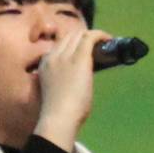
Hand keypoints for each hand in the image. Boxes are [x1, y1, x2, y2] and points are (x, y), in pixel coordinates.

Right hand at [31, 19, 99, 152]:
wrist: (58, 117)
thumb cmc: (58, 113)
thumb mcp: (54, 91)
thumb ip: (61, 81)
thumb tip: (78, 81)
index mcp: (45, 64)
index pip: (59, 45)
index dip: (73, 44)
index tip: (83, 49)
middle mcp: (53, 56)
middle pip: (70, 36)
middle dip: (84, 37)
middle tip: (97, 45)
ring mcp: (65, 56)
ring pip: (79, 35)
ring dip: (93, 36)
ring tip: (105, 42)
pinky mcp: (80, 59)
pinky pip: (90, 38)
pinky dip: (101, 35)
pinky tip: (109, 39)